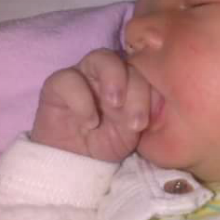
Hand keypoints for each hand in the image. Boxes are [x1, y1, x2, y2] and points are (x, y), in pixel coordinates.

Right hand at [31, 48, 150, 161]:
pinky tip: (90, 122)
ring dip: (113, 79)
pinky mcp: (57, 85)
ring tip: (115, 106)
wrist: (77, 162)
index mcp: (132, 78)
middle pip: (128, 62)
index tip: (152, 120)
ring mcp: (83, 73)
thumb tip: (161, 102)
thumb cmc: (110, 141)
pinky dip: (81, 99)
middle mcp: (109, 71)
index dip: (153, 91)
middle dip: (137, 91)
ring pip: (101, 57)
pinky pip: (68, 78)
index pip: (148, 70)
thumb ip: (147, 112)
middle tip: (136, 122)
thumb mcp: (134, 130)